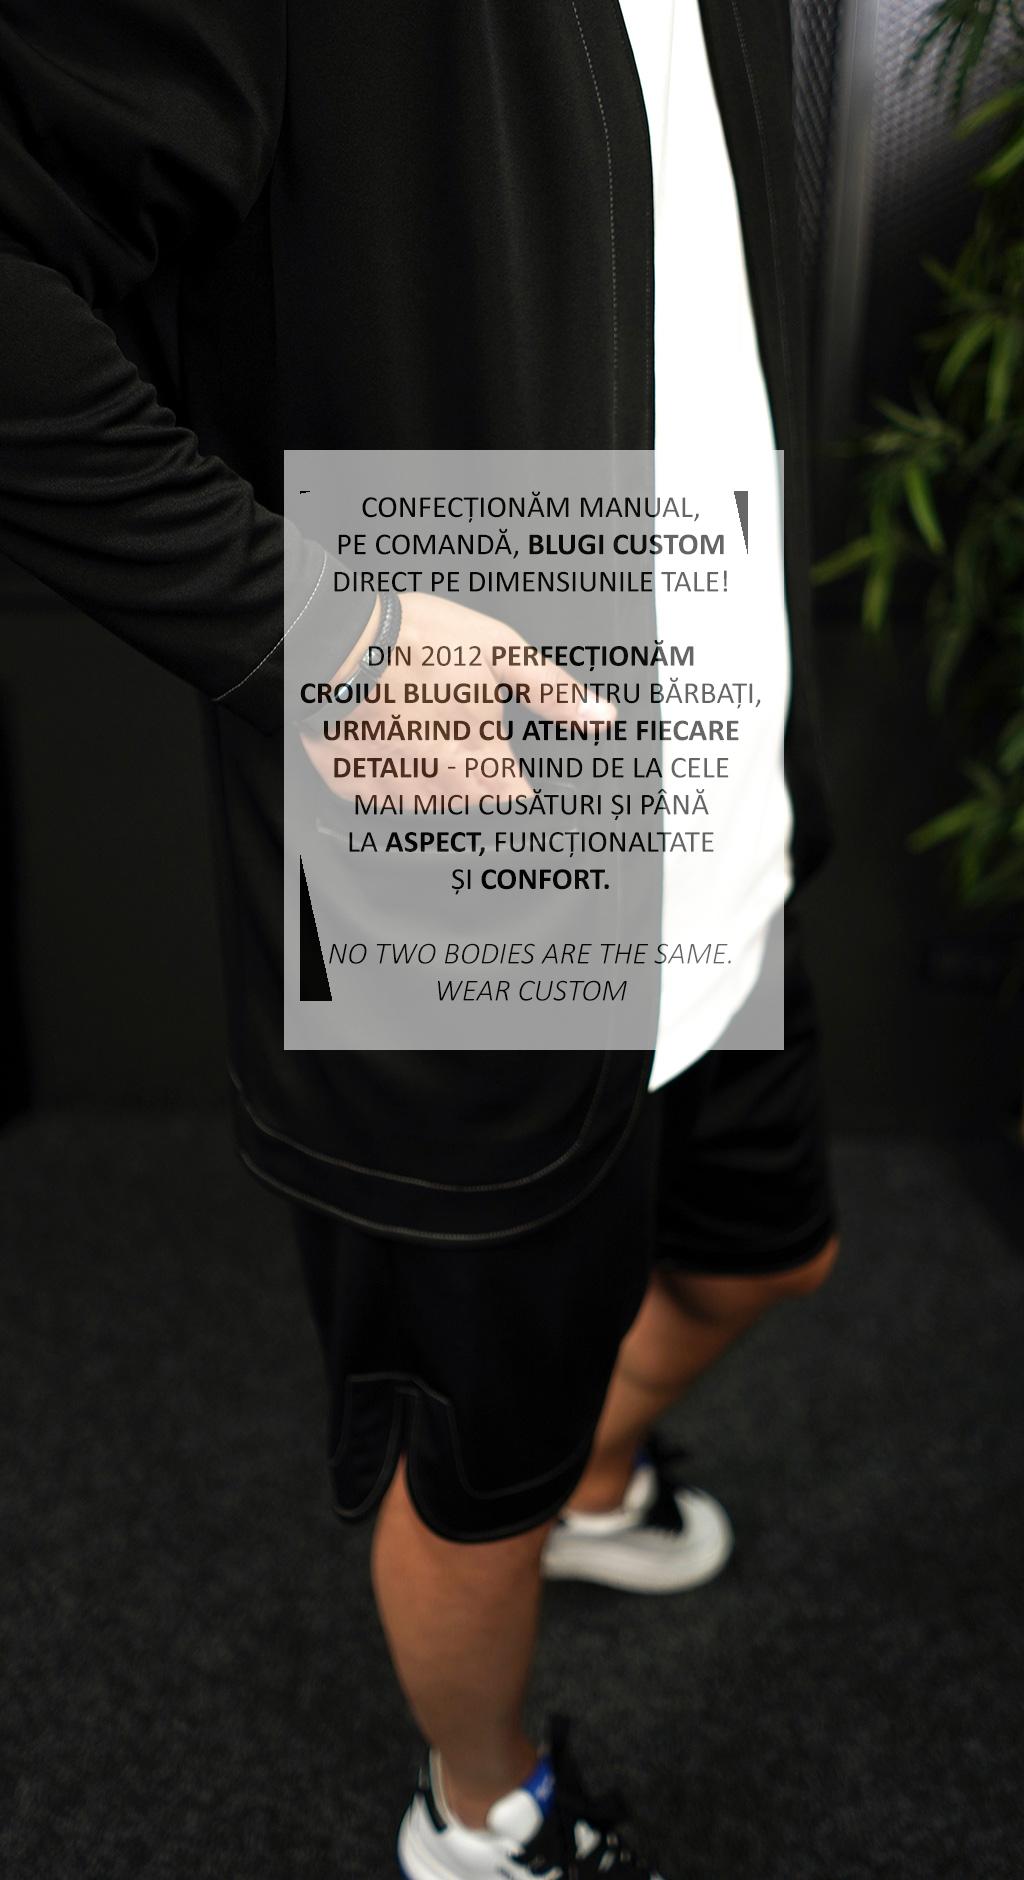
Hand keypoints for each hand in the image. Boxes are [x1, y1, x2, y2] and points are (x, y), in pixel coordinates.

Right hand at [299, 591, 612, 806]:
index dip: (517, 785)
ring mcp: (392, 786)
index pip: (513, 796)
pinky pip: (380, 799)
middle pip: (471, 804)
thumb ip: (549, 689)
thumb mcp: (498, 649)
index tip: (512, 773)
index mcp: (478, 752)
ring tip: (419, 734)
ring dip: (433, 782)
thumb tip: (599, 716)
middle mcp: (438, 781)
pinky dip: (387, 779)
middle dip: (475, 778)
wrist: (335, 639)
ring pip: (426, 805)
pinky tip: (385, 743)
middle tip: (454, 734)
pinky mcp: (352, 783)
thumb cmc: (411, 640)